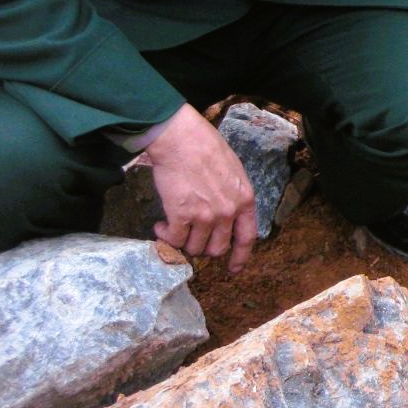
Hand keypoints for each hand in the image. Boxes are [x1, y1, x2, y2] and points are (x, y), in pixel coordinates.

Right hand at [145, 103, 258, 273]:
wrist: (182, 139)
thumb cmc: (205, 148)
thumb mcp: (233, 172)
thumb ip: (233, 196)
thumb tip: (227, 214)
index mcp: (245, 200)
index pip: (247, 237)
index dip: (240, 257)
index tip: (234, 268)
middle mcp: (228, 212)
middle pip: (217, 248)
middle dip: (203, 248)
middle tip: (191, 238)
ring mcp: (205, 216)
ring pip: (194, 248)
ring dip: (181, 242)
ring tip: (172, 227)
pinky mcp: (181, 215)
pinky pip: (173, 239)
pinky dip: (164, 236)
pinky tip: (160, 226)